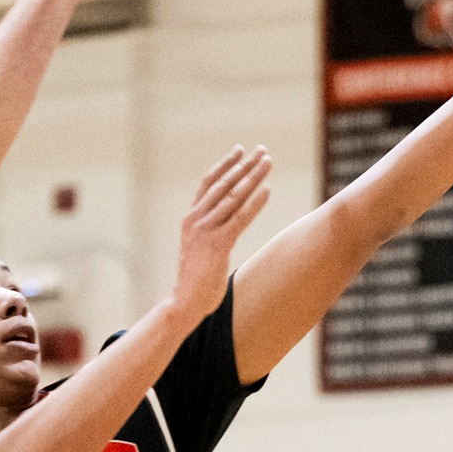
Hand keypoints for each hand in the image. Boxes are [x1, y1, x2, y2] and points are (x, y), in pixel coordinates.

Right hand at [170, 145, 272, 321]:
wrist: (184, 301)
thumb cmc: (195, 279)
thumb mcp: (199, 249)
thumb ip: (209, 233)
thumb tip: (226, 226)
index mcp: (190, 218)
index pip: (209, 184)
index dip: (225, 165)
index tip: (240, 150)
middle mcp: (196, 220)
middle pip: (224, 184)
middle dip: (244, 165)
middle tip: (262, 150)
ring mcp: (206, 231)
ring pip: (233, 196)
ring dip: (253, 177)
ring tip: (268, 162)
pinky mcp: (218, 244)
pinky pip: (240, 218)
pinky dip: (255, 203)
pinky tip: (267, 190)